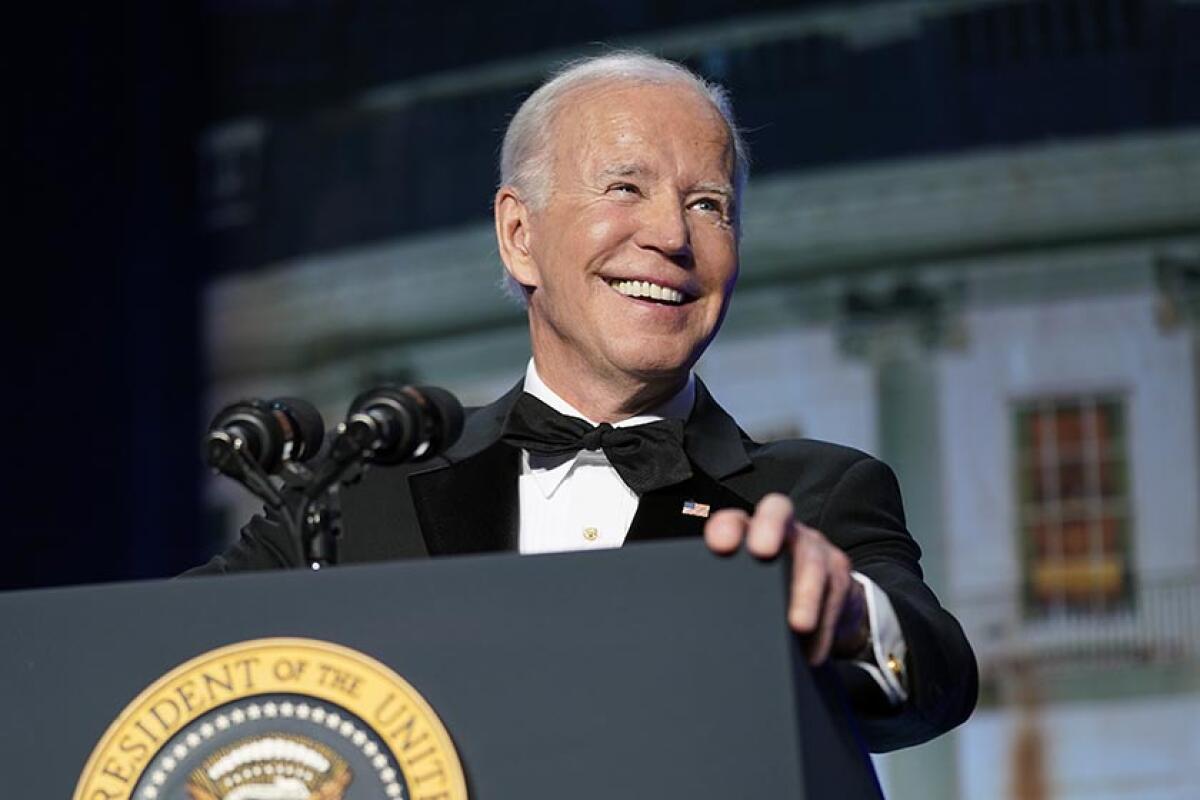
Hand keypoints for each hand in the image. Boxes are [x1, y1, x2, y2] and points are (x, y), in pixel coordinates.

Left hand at [704, 493, 868, 663]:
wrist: (822, 596)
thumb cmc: (771, 590)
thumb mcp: (748, 585)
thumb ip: (727, 589)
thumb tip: (694, 625)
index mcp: (752, 531)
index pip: (735, 518)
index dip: (727, 527)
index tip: (719, 546)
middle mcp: (785, 530)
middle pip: (777, 512)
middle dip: (769, 527)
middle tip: (761, 551)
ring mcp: (815, 548)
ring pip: (812, 561)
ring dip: (806, 594)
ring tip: (798, 624)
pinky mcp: (840, 574)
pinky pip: (836, 596)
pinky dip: (824, 628)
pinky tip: (813, 651)